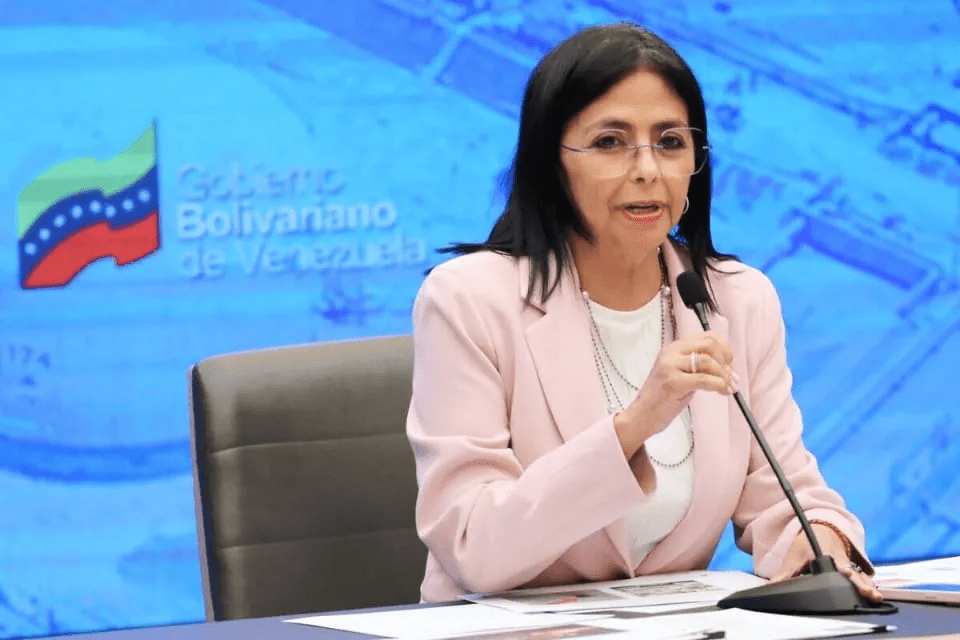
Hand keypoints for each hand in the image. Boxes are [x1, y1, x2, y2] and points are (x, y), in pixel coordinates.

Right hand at [614, 331, 736, 456]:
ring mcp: (670, 366)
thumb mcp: (682, 375)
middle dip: (726, 361)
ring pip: (707, 360)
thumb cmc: (663, 398)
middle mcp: (671, 352)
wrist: (642, 416)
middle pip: (709, 344)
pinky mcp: (671, 381)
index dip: (725, 349)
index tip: (730, 365)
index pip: (707, 336)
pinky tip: (722, 391)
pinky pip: (703, 379)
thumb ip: (700, 368)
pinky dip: (718, 385)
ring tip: (727, 388)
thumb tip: (729, 371)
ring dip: (723, 375)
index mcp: (674, 348)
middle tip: (730, 377)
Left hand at [770, 524, 882, 601]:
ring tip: (875, 596)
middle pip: (851, 571)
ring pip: (860, 574)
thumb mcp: (794, 558)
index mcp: (824, 555)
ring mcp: (849, 562)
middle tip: (867, 591)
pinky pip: (864, 575)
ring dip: (867, 585)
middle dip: (859, 581)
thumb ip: (785, 574)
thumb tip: (772, 586)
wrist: (822, 530)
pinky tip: (876, 594)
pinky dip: (870, 583)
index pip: (833, 562)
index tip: (846, 571)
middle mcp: (839, 558)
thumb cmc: (807, 546)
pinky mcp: (855, 567)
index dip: (840, 567)